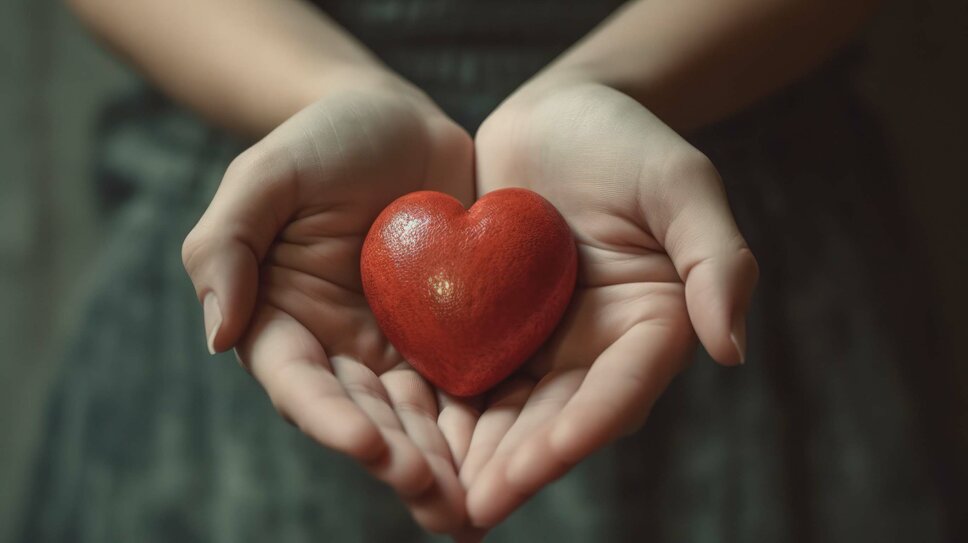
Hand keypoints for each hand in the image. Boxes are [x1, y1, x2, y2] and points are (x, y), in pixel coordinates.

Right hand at [181, 73, 480, 534]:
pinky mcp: (448, 335)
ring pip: (417, 419)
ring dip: (443, 466)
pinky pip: (465, 383)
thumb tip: (218, 334)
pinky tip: (513, 457)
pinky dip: (484, 425)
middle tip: (439, 500)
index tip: (367, 446)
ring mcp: (395, 347)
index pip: (299, 383)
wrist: (395, 123)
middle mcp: (338, 349)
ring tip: (475, 510)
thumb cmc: (321, 142)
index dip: (329, 418)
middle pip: (364, 418)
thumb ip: (224, 246)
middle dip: (399, 462)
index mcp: (283, 323)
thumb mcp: (264, 176)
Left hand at [461, 79, 758, 526]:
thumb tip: (731, 349)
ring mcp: (543, 341)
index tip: (535, 465)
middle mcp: (597, 348)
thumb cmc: (626, 140)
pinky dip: (444, 411)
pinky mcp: (494, 326)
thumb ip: (716, 259)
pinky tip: (408, 439)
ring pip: (510, 413)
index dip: (578, 432)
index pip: (618, 391)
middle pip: (559, 420)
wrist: (558, 115)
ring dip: (475, 458)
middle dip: (517, 467)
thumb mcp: (681, 183)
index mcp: (650, 326)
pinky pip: (469, 374)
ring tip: (434, 498)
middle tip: (471, 509)